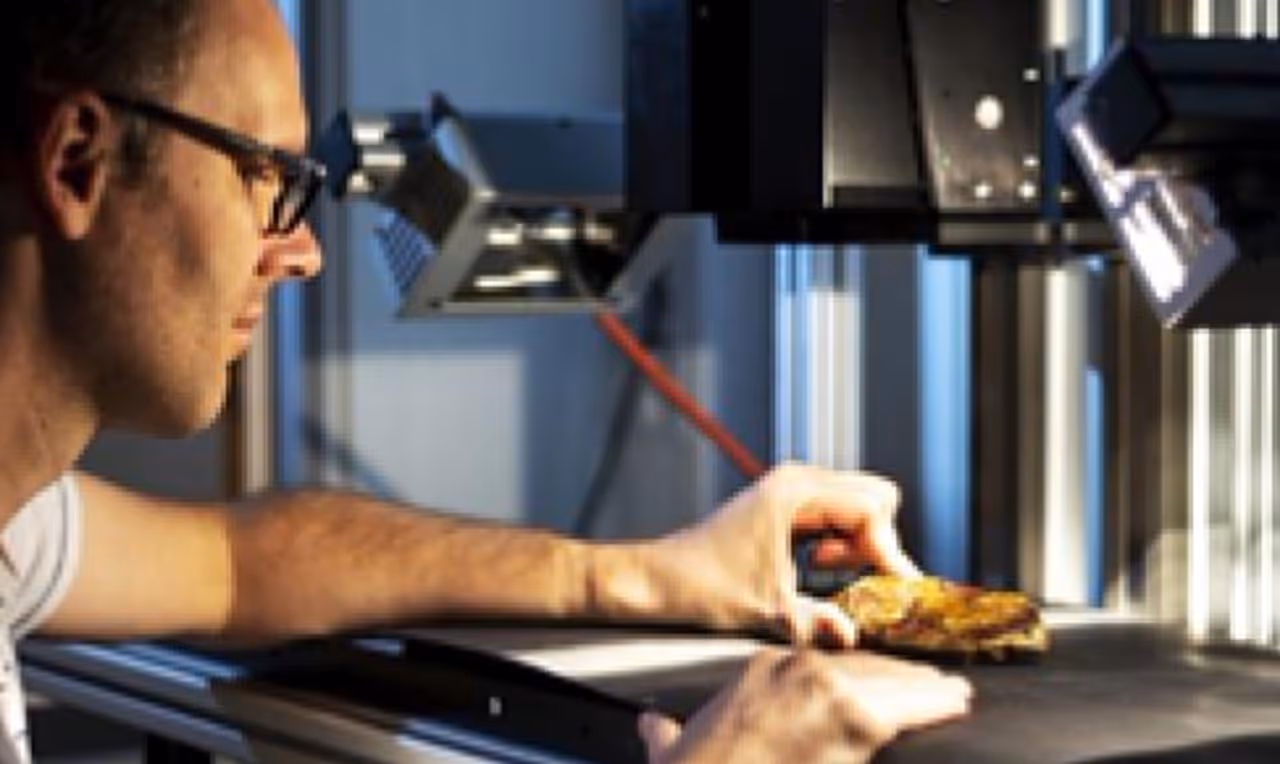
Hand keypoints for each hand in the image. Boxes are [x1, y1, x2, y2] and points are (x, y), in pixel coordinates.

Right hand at [638, 648, 971, 763]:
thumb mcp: (672, 745)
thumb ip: (667, 732)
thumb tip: (655, 728)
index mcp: (760, 668)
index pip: (826, 661)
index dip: (861, 673)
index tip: (878, 680)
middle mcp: (796, 668)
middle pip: (864, 667)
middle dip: (898, 678)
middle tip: (931, 682)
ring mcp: (827, 689)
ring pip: (892, 681)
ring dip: (925, 688)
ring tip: (952, 691)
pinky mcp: (853, 718)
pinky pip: (910, 706)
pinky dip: (938, 703)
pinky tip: (956, 701)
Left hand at [644, 463, 919, 645]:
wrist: (660, 579)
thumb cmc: (703, 586)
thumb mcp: (767, 611)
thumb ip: (815, 622)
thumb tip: (853, 636)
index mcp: (795, 492)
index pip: (871, 509)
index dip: (887, 551)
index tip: (895, 588)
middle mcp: (797, 480)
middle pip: (874, 497)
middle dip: (878, 540)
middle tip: (863, 579)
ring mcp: (791, 489)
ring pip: (858, 503)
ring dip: (859, 541)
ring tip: (832, 574)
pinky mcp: (786, 504)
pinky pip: (836, 512)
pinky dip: (841, 539)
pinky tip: (819, 567)